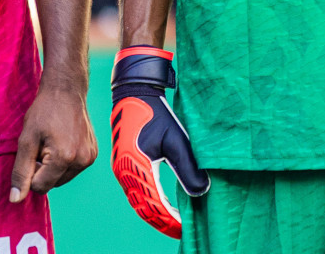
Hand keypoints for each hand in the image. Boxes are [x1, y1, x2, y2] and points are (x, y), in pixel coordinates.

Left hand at [9, 77, 96, 202]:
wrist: (67, 91)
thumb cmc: (44, 112)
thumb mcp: (26, 140)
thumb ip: (20, 172)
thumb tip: (15, 199)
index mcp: (65, 158)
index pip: (39, 187)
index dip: (30, 172)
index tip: (34, 151)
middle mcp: (82, 161)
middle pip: (51, 184)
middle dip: (42, 170)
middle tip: (43, 145)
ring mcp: (90, 158)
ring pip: (62, 179)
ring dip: (53, 168)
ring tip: (53, 143)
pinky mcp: (93, 154)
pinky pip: (72, 170)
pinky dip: (64, 162)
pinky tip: (63, 142)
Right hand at [111, 47, 209, 238]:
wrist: (136, 94)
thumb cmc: (157, 113)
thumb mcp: (177, 139)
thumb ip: (188, 167)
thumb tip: (201, 191)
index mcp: (136, 167)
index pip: (154, 204)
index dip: (169, 219)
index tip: (184, 228)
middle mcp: (126, 172)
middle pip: (144, 208)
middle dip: (162, 222)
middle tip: (181, 230)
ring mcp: (123, 170)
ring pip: (139, 202)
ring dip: (155, 215)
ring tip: (173, 224)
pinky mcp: (124, 165)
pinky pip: (136, 192)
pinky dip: (149, 204)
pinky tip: (161, 207)